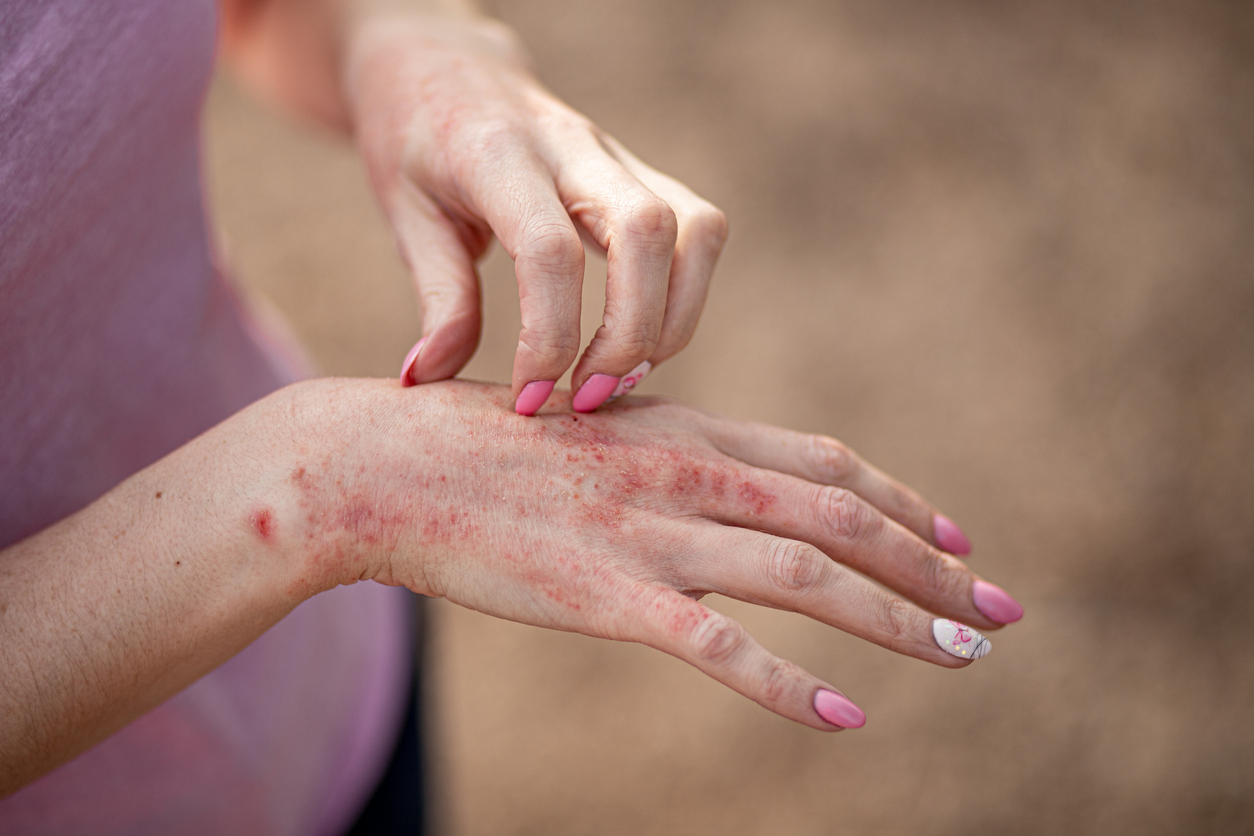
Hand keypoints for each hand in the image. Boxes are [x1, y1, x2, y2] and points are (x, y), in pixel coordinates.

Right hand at [292, 379, 1022, 728]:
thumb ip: (666, 454)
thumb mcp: (597, 431)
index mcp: (688, 432)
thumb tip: (722, 483)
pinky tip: (844, 716)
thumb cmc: (489, 448)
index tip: (961, 539)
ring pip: (806, 574)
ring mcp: (652, 534)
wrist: (392, 466)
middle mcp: (688, 474)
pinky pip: (718, 647)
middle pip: (843, 518)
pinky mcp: (609, 596)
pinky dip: (788, 684)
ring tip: (964, 657)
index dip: (905, 503)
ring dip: (896, 616)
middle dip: (933, 566)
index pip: (827, 464)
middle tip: (1004, 610)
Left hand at [344, 12, 727, 412]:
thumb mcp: (405, 211)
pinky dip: (686, 297)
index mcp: (497, 154)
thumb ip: (435, 294)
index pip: (549, 250)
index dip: (548, 337)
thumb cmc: (416, 139)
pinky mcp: (645, 173)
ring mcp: (618, 156)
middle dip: (630, 335)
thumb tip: (428, 379)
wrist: (447, 62)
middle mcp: (572, 145)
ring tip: (622, 376)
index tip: (528, 397)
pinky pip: (700, 232)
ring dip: (675, 320)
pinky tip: (639, 337)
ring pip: (696, 230)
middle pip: (647, 234)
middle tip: (587, 399)